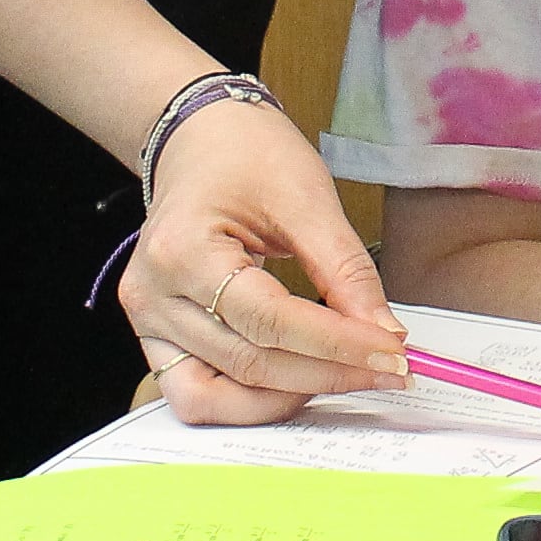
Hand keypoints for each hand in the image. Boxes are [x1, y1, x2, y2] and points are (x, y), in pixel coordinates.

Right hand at [126, 94, 406, 423]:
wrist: (200, 138)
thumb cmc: (246, 153)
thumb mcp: (306, 196)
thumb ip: (344, 270)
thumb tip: (383, 333)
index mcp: (183, 250)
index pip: (269, 320)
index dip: (337, 344)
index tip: (393, 350)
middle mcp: (152, 295)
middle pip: (248, 363)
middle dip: (328, 373)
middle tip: (389, 368)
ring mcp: (148, 323)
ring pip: (216, 397)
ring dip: (287, 400)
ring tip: (344, 376)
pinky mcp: (157, 339)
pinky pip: (195, 395)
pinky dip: (246, 403)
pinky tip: (296, 382)